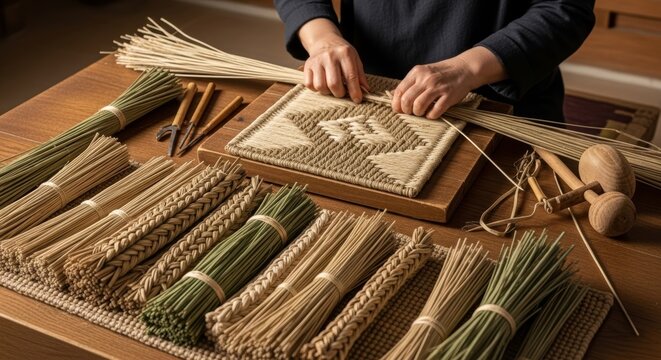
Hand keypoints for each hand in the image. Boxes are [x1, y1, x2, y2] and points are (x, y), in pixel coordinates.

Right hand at [298, 18, 368, 102]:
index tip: (357, 100)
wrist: (324, 41)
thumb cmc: (342, 53)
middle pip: (334, 84)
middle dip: (339, 93)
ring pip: (320, 86)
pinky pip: (309, 85)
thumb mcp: (355, 59)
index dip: (354, 91)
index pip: (350, 76)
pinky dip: (316, 89)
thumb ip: (360, 75)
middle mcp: (329, 56)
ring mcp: (317, 61)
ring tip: (331, 87)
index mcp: (345, 53)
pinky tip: (322, 83)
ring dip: (327, 92)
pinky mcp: (307, 66)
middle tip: (342, 92)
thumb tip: (365, 91)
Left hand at [392, 46, 506, 118]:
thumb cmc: (441, 73)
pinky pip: (434, 112)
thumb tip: (396, 97)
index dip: (396, 104)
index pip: (399, 91)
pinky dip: (431, 116)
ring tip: (422, 112)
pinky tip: (432, 113)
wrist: (464, 68)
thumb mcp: (423, 72)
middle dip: (406, 110)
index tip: (399, 109)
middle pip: (407, 100)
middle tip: (411, 112)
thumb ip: (410, 83)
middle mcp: (426, 78)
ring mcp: (438, 87)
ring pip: (419, 106)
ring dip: (418, 113)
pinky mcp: (448, 96)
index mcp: (417, 72)